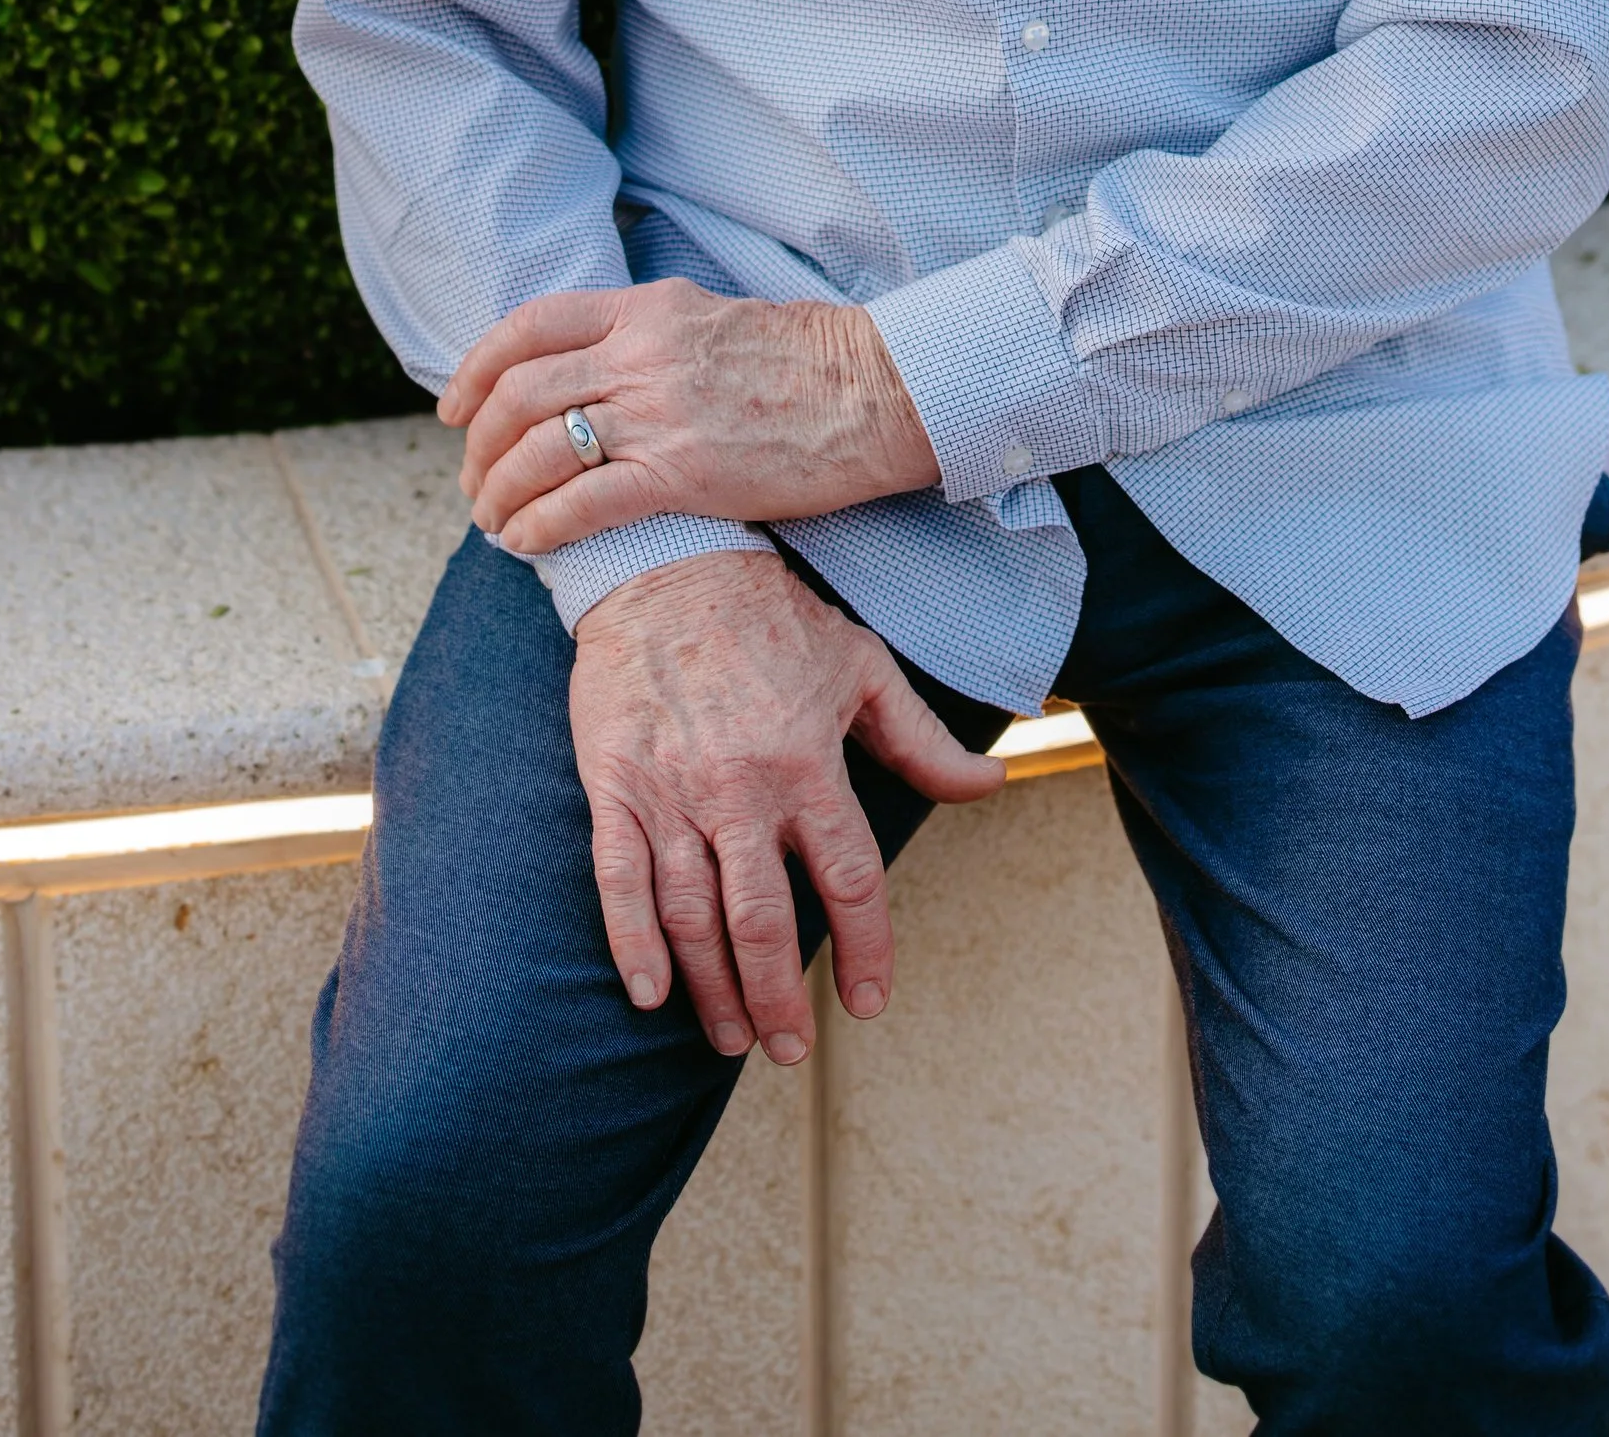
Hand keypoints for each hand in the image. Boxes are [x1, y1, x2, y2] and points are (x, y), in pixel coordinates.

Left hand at [444, 279, 941, 557]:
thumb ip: (648, 335)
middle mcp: (640, 353)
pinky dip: (540, 527)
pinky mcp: (684, 474)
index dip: (476, 368)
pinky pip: (582, 503)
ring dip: (499, 492)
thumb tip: (596, 369)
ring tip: (491, 521)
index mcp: (646, 308)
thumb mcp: (711, 319)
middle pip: (520, 393)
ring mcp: (659, 413)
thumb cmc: (808, 361)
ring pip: (538, 450)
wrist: (878, 391)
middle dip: (478, 444)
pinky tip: (526, 545)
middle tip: (470, 481)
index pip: (530, 326)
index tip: (454, 407)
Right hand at [571, 548, 1002, 1061]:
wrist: (669, 559)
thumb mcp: (861, 668)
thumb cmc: (772, 618)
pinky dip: (632, 943)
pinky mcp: (615, 785)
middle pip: (764, 920)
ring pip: (693, 915)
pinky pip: (620, 880)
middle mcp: (741, 788)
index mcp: (808, 763)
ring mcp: (672, 791)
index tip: (869, 1003)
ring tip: (732, 1037)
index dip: (865, 951)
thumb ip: (923, 741)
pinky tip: (651, 994)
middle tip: (788, 1050)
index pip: (849, 880)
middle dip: (781, 997)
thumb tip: (993, 783)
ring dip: (715, 988)